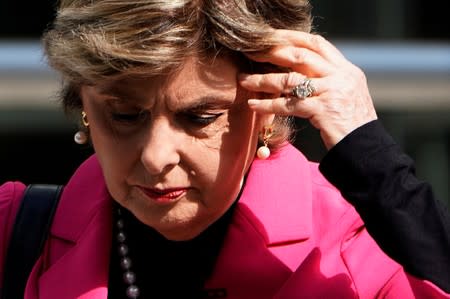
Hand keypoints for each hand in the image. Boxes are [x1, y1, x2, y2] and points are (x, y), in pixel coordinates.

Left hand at [239, 30, 376, 149]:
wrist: (367, 149)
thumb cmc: (353, 126)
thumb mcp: (347, 95)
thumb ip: (328, 81)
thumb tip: (299, 73)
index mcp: (347, 70)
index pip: (317, 44)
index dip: (292, 38)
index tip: (271, 38)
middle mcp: (341, 76)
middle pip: (300, 56)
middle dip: (272, 52)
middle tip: (251, 54)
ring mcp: (332, 92)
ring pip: (290, 79)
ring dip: (263, 79)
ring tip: (243, 80)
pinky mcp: (323, 111)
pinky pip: (289, 104)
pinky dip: (268, 104)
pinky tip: (254, 104)